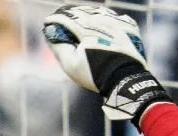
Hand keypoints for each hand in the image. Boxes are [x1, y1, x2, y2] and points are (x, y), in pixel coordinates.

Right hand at [42, 5, 169, 122]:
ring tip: (81, 16)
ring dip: (88, 13)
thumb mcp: (71, 65)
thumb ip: (59, 48)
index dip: (55, 19)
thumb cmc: (95, 74)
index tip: (49, 21)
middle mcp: (101, 23)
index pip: (67, 19)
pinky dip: (108, 17)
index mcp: (85, 30)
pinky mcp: (128, 29)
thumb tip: (51, 36)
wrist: (126, 80)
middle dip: (70, 13)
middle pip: (82, 13)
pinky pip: (117, 17)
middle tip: (63, 16)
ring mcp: (116, 24)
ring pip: (98, 12)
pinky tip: (103, 20)